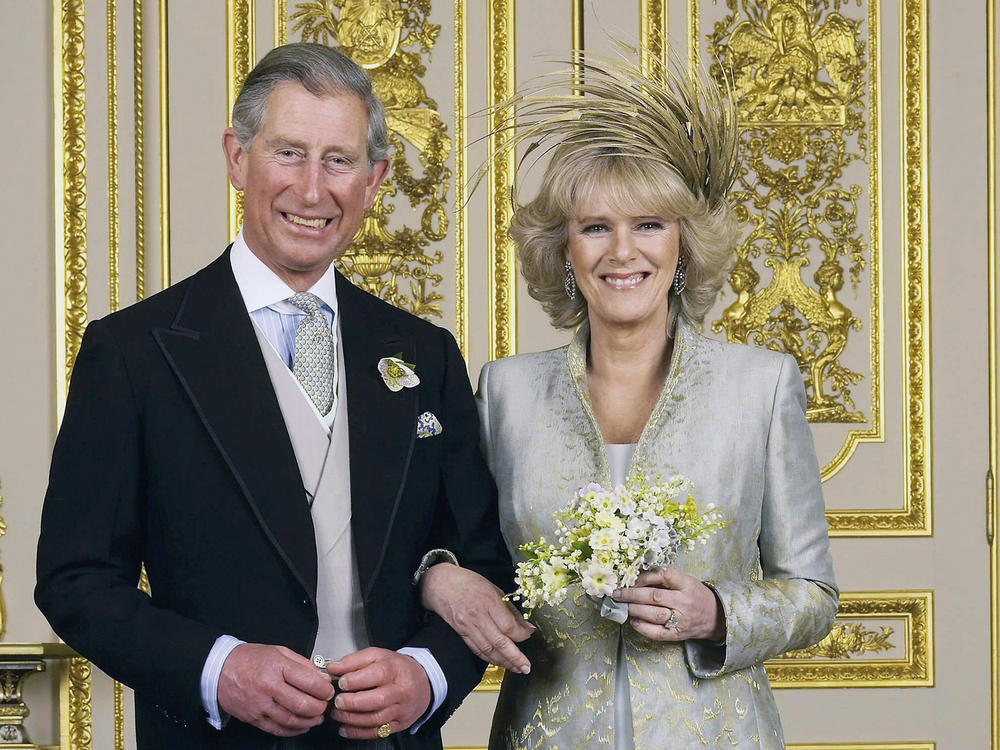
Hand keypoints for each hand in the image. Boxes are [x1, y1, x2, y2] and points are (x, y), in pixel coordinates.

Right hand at [217, 643, 333, 736]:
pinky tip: (302, 726)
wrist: (219, 670)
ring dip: (309, 721)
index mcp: (277, 667)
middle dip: (319, 707)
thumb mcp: (279, 651)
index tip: (329, 690)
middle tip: (324, 704)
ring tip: (316, 717)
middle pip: (302, 704)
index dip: (324, 689)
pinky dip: (293, 730)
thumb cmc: (249, 659)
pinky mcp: (254, 718)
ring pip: (291, 720)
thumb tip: (321, 677)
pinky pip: (277, 729)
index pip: (309, 682)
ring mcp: (260, 705)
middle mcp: (268, 687)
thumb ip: (302, 664)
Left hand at [327, 648, 429, 739]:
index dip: (356, 680)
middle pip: (378, 699)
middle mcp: (401, 690)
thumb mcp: (378, 656)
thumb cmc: (397, 669)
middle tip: (338, 701)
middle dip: (353, 702)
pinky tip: (345, 728)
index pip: (378, 674)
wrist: (422, 682)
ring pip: (377, 719)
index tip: (342, 682)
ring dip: (353, 719)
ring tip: (338, 714)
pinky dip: (358, 732)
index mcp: (396, 669)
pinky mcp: (400, 724)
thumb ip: (354, 660)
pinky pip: (378, 732)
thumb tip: (334, 668)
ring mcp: (402, 709)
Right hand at [420, 563, 533, 672]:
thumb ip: (510, 609)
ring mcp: (468, 626)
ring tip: (516, 668)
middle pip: (500, 642)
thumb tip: (526, 626)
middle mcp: (478, 616)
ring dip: (503, 662)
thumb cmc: (468, 582)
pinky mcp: (461, 633)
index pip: (508, 625)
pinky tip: (499, 662)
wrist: (440, 584)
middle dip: (515, 657)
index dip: (522, 634)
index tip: (530, 635)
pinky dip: (489, 658)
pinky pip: (477, 649)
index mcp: (488, 601)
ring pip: (488, 650)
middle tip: (527, 667)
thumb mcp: (493, 588)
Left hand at [612, 567, 725, 641]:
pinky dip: (643, 628)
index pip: (663, 576)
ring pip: (654, 613)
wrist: (717, 617)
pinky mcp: (678, 634)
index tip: (630, 577)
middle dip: (631, 594)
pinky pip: (658, 633)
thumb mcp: (686, 581)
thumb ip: (666, 579)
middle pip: (654, 596)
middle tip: (616, 593)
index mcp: (687, 584)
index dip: (644, 576)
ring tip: (621, 605)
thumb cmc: (697, 596)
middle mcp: (684, 601)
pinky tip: (633, 622)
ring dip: (634, 609)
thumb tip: (636, 576)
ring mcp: (682, 619)